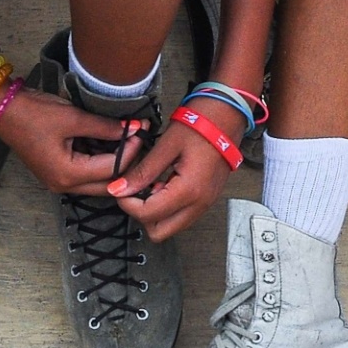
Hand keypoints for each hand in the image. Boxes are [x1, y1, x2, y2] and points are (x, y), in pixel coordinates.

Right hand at [0, 89, 149, 194]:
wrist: (3, 109)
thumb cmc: (34, 113)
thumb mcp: (74, 117)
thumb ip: (106, 126)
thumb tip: (133, 128)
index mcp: (67, 175)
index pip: (111, 170)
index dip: (130, 151)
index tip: (141, 130)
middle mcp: (64, 185)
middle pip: (107, 185)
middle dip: (126, 165)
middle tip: (139, 140)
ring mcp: (59, 181)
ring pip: (98, 182)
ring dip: (114, 165)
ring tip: (128, 141)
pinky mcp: (57, 173)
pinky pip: (86, 174)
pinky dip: (100, 162)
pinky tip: (110, 144)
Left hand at [112, 105, 248, 241]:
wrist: (228, 115)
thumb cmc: (200, 124)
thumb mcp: (166, 145)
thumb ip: (143, 171)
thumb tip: (118, 189)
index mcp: (189, 190)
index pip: (148, 214)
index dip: (128, 203)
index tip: (121, 187)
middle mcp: (200, 203)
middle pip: (160, 232)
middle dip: (142, 214)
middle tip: (135, 190)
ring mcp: (206, 203)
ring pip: (171, 227)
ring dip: (156, 212)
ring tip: (152, 184)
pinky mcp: (207, 199)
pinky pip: (182, 216)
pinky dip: (168, 208)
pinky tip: (164, 184)